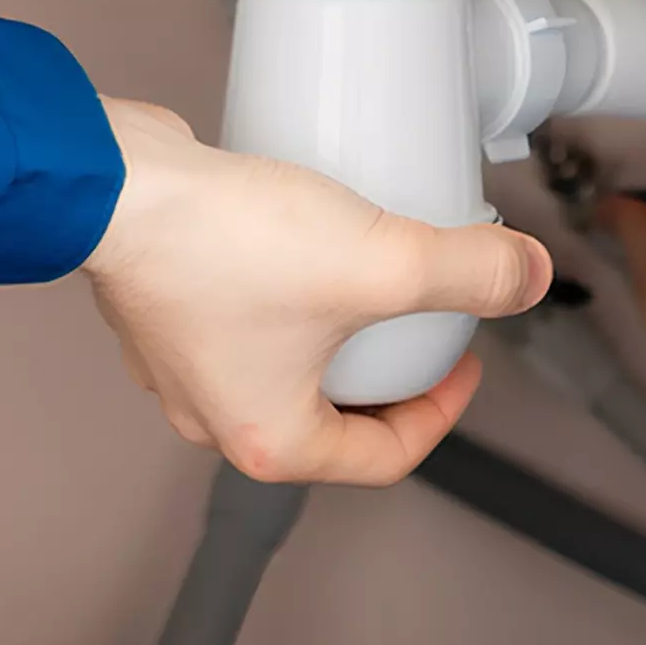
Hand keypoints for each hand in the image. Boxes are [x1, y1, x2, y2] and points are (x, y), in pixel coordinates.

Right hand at [84, 99, 551, 485]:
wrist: (116, 186)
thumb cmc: (222, 244)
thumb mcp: (379, 262)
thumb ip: (468, 274)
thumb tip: (529, 278)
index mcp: (269, 439)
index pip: (383, 458)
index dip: (442, 411)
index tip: (464, 358)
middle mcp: (213, 416)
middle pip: (329, 419)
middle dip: (382, 373)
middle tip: (415, 321)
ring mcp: (175, 368)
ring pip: (278, 369)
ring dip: (326, 335)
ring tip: (357, 274)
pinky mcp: (158, 313)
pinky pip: (237, 323)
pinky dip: (276, 298)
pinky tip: (292, 244)